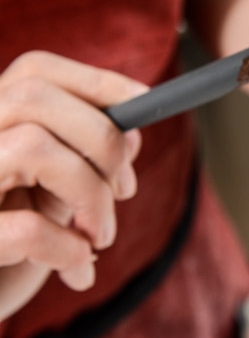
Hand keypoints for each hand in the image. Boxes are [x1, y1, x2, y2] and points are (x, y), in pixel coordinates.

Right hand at [0, 51, 147, 319]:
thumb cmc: (12, 237)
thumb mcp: (51, 190)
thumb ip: (83, 157)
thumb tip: (132, 138)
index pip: (35, 69)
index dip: (98, 81)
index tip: (145, 102)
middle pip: (35, 97)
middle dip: (102, 139)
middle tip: (126, 190)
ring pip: (32, 147)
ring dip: (90, 196)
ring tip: (100, 237)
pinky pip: (25, 229)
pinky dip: (66, 248)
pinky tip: (77, 267)